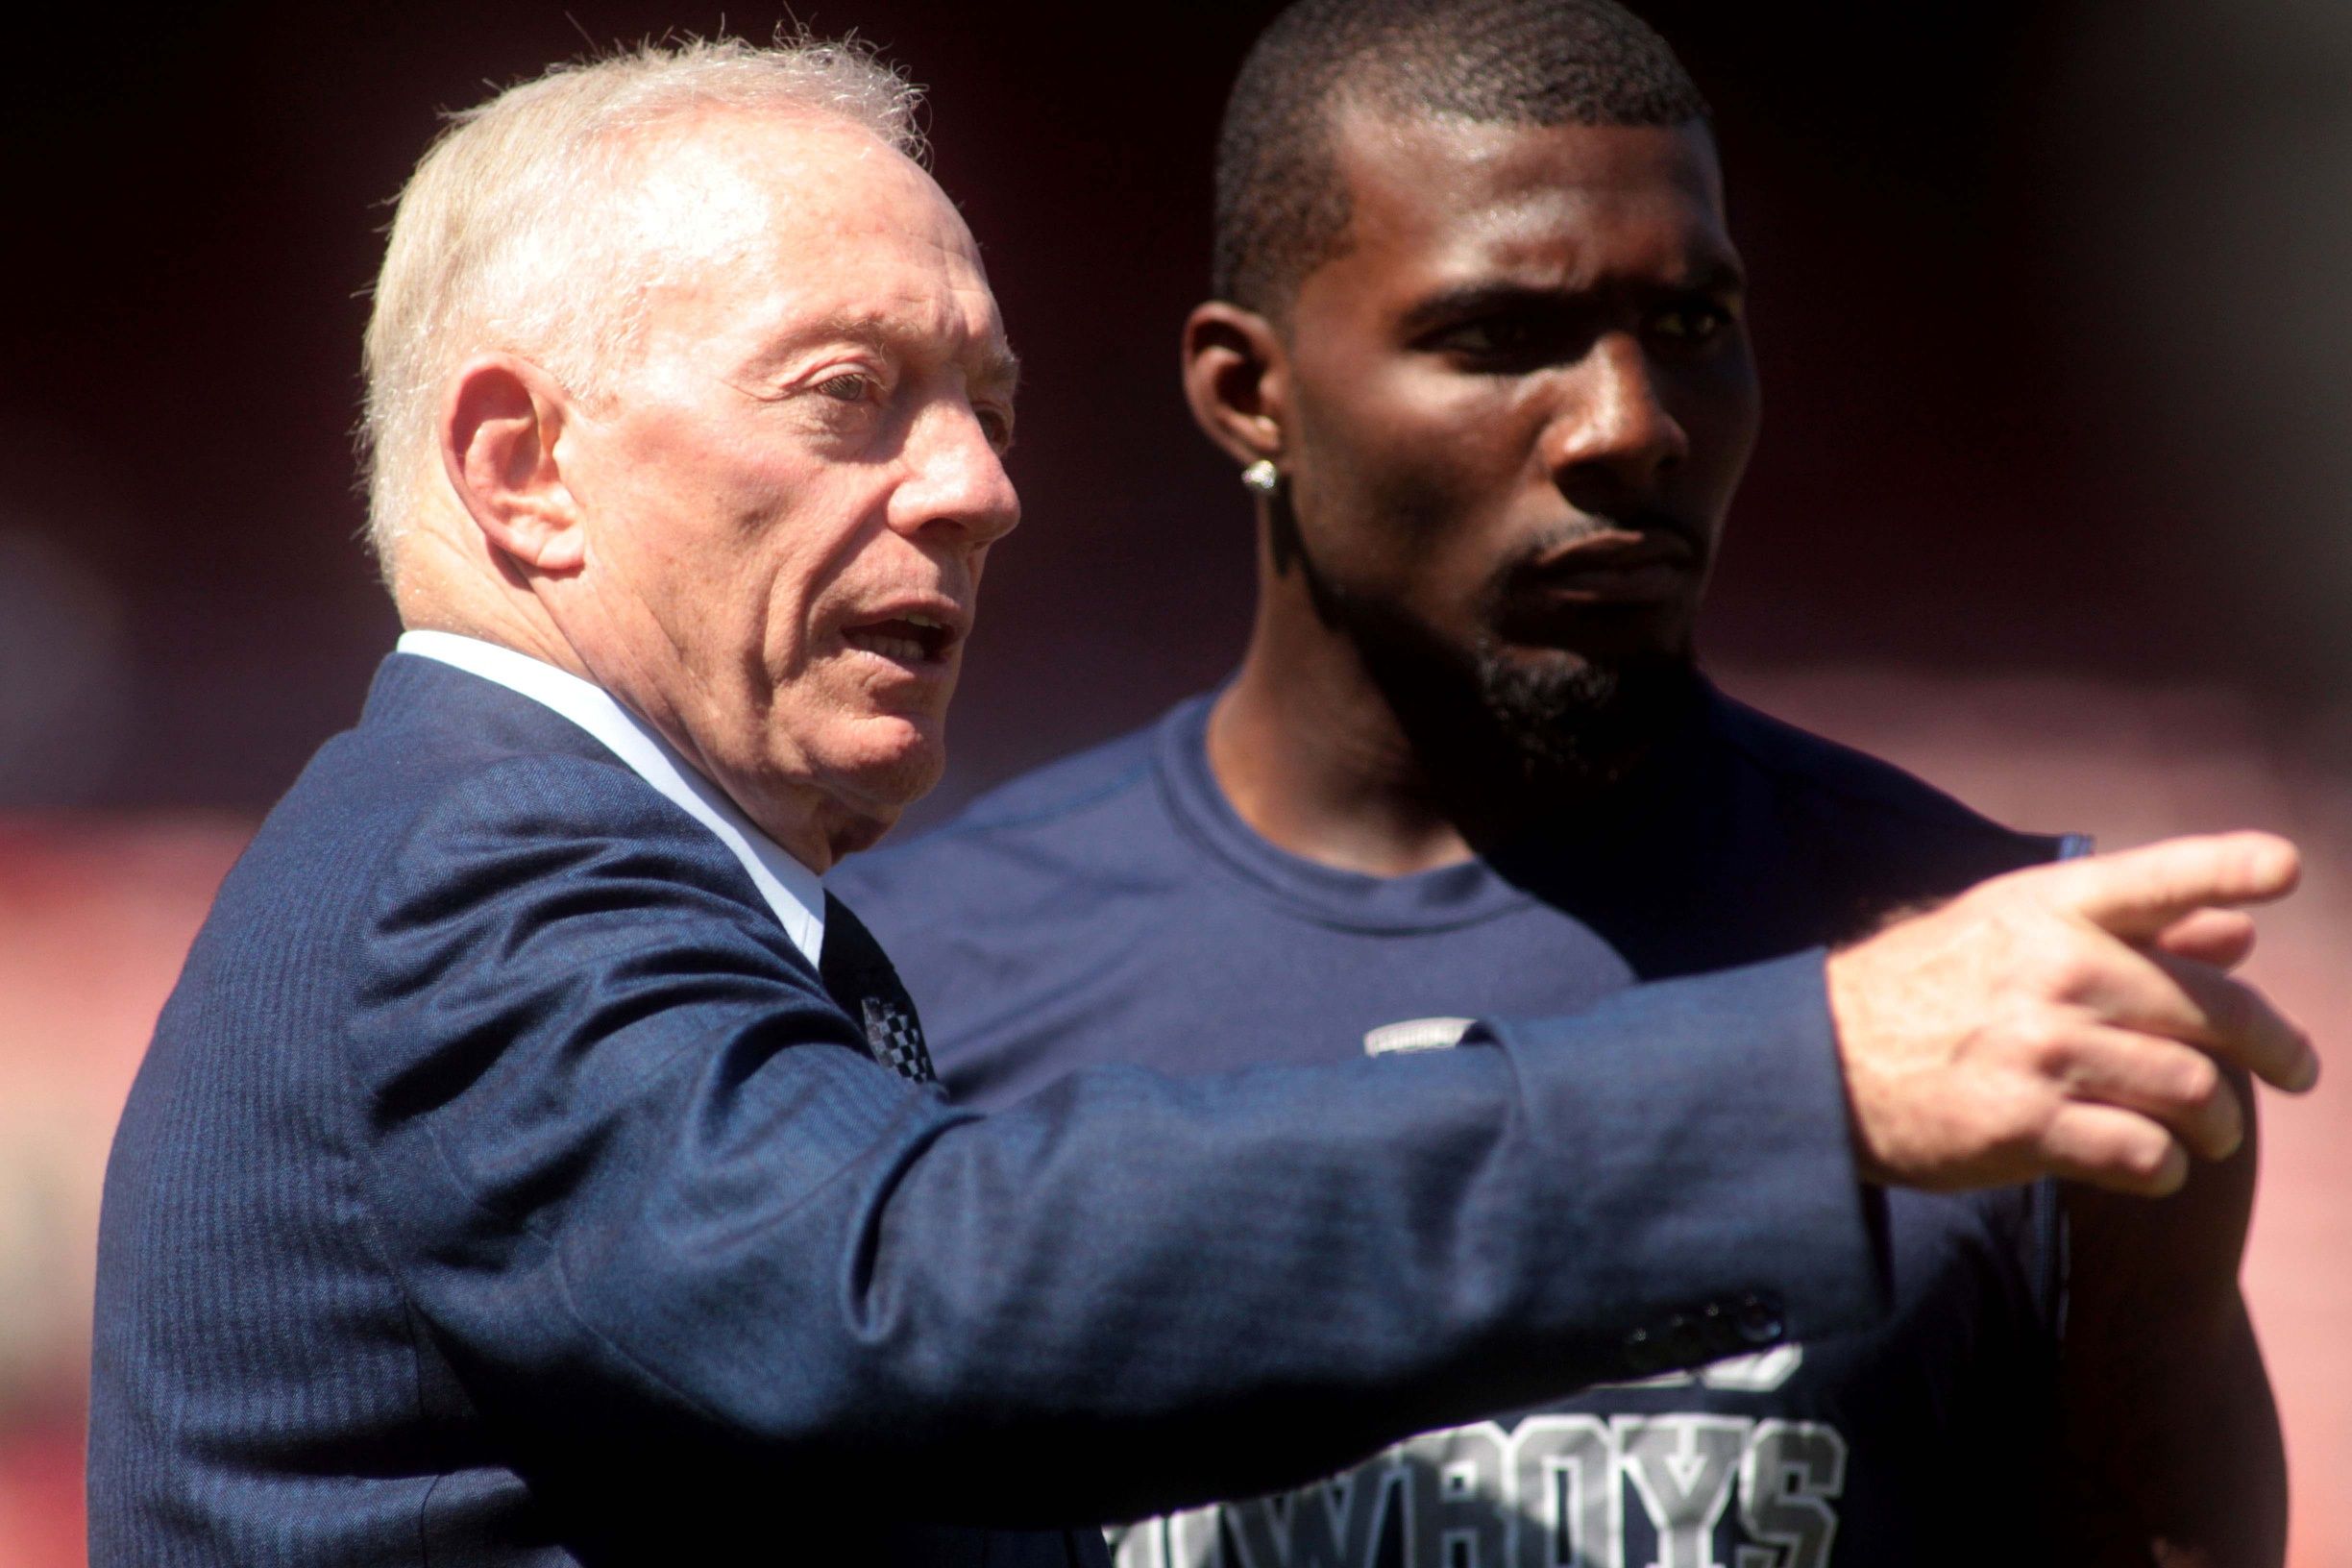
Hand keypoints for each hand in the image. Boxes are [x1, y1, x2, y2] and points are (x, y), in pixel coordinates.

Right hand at [1825, 832, 2315, 1194]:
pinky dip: (2164, 1169)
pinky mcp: (2025, 1125)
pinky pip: (2144, 1155)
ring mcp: (2041, 1050)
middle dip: (2276, 1048)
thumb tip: (2238, 933)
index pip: (2155, 879)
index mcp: (2047, 909)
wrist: (1819, 1063)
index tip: (2286, 868)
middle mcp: (2053, 970)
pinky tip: (2151, 1166)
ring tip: (2209, 1136)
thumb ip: (2130, 931)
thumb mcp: (2009, 933)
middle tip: (2298, 1072)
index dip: (2227, 868)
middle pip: (2213, 1011)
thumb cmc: (1924, 990)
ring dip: (2218, 1125)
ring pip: (2194, 1093)